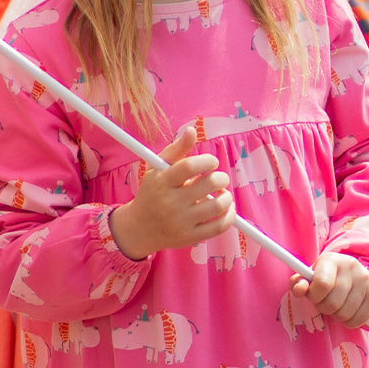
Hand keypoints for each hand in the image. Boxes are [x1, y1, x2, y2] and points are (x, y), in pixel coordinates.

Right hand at [110, 126, 234, 259]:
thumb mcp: (157, 169)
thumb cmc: (152, 193)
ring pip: (217, 205)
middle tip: (218, 178)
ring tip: (222, 194)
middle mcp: (171, 202)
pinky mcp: (190, 237)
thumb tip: (192, 130)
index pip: (190, 166)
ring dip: (227, 197)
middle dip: (221, 178)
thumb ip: (176, 149)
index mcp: (162, 182)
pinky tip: (226, 209)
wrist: (140, 229)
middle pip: (208, 184)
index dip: (207, 161)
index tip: (211, 163)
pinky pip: (219, 226)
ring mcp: (181, 222)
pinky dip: (229, 216)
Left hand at [289, 252, 368, 327]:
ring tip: (336, 306)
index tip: (314, 296)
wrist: (349, 274)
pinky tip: (348, 311)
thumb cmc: (323, 278)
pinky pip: (359, 321)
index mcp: (332, 260)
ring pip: (345, 314)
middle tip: (325, 302)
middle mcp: (352, 266)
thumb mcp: (308, 278)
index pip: (322, 284)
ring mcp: (367, 280)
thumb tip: (299, 289)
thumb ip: (298, 283)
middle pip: (332, 303)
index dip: (314, 296)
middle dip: (324, 308)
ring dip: (336, 316)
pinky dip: (350, 322)